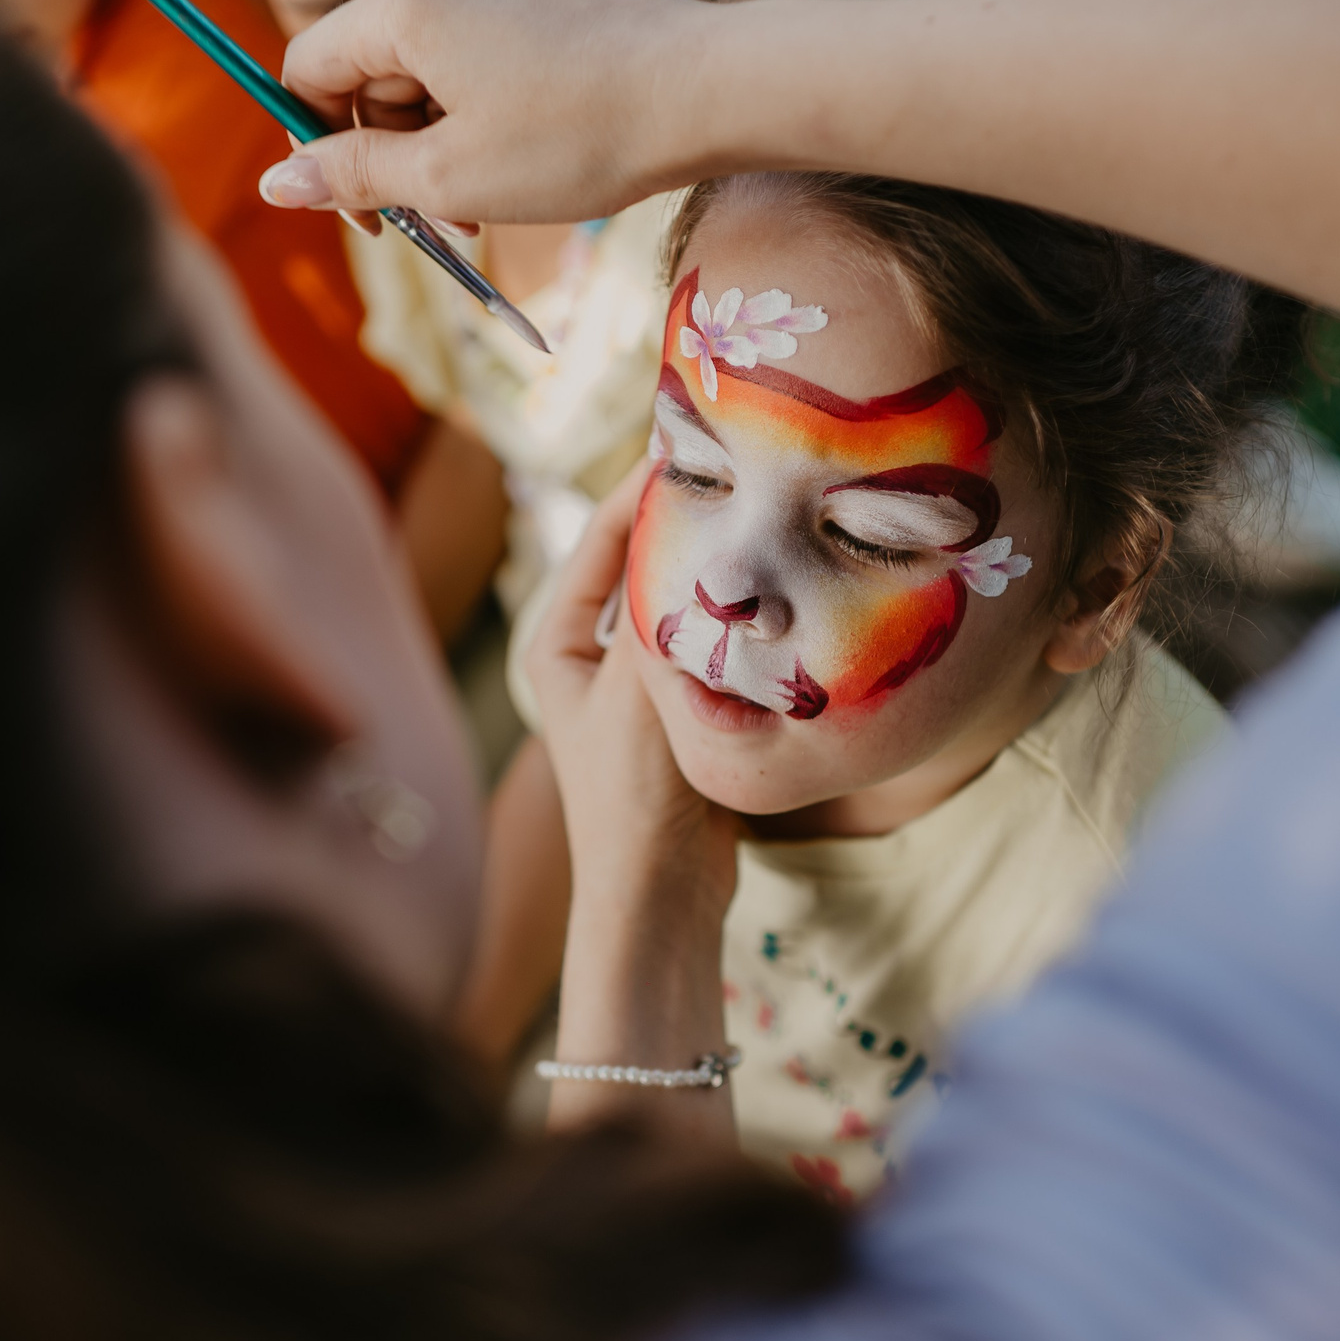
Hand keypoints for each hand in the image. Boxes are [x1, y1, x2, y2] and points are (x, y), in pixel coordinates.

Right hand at [273, 0, 712, 225]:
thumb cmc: (580, 136)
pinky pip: (474, 58)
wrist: (706, 90)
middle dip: (389, 155)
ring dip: (436, 146)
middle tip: (434, 227)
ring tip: (484, 210)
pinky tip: (519, 168)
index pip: (308, 70)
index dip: (315, 150)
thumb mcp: (451, 176)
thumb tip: (276, 184)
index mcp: (401, 4)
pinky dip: (477, 117)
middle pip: (367, 72)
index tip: (359, 215)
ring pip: (424, 71)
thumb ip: (355, 176)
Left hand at [524, 464, 741, 1139]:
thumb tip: (688, 516)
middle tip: (744, 472)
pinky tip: (784, 595)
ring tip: (769, 520)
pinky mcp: (683, 714)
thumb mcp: (641, 684)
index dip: (645, 486)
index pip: (602, 536)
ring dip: (720, 570)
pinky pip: (714, 643)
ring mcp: (638, 686)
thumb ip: (663, 601)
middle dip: (690, 522)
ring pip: (684, 603)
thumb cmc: (633, 796)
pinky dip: (742, 619)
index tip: (697, 443)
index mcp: (556, 641)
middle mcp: (590, 656)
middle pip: (644, 564)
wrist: (662, 897)